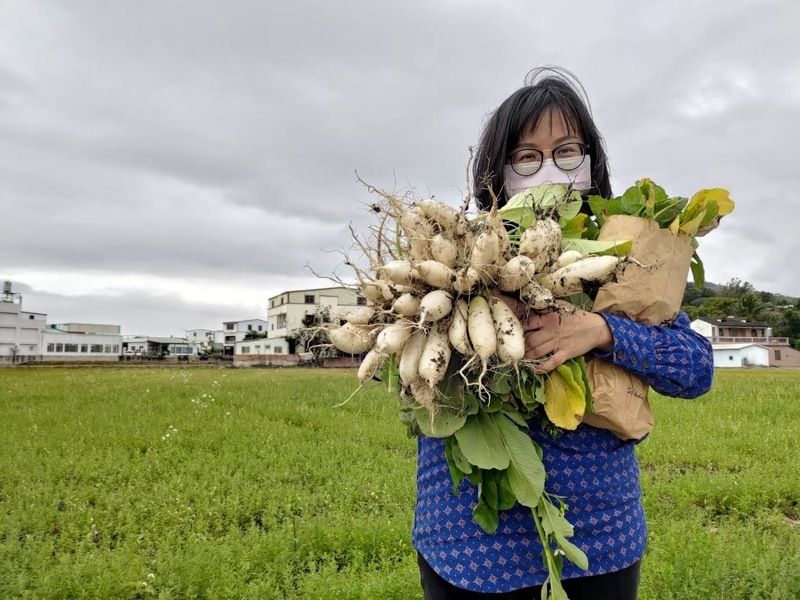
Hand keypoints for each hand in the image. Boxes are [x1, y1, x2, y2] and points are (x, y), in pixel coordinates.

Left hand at [498, 295, 613, 373]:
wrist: (595, 327)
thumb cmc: (574, 316)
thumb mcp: (559, 306)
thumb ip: (543, 308)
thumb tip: (525, 303)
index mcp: (546, 317)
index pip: (525, 321)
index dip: (513, 325)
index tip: (500, 326)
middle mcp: (550, 329)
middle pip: (528, 338)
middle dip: (516, 344)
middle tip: (505, 349)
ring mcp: (557, 342)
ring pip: (536, 351)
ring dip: (525, 356)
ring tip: (516, 359)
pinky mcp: (565, 353)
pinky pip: (552, 361)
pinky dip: (542, 367)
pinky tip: (535, 370)